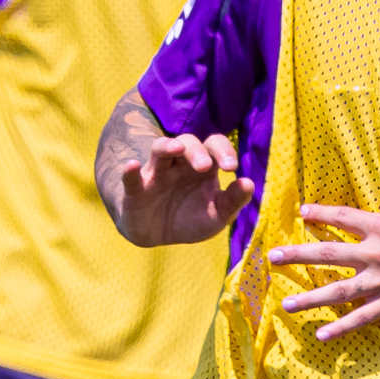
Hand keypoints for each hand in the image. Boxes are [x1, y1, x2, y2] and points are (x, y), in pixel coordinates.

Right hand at [111, 131, 246, 245]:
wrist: (159, 235)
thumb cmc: (191, 219)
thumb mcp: (217, 215)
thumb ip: (233, 201)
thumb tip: (250, 183)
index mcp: (204, 166)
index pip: (214, 146)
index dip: (224, 151)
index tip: (232, 168)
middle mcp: (180, 163)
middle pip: (188, 143)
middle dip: (197, 151)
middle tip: (205, 166)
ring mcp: (156, 172)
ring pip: (160, 149)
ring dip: (167, 146)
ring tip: (175, 148)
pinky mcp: (136, 189)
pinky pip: (130, 176)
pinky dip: (129, 170)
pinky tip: (131, 165)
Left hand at [278, 146, 379, 337]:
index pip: (344, 218)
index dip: (321, 214)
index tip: (302, 213)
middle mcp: (376, 255)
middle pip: (329, 254)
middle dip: (298, 255)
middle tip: (273, 257)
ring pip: (338, 291)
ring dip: (310, 298)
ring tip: (286, 304)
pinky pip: (361, 318)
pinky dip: (341, 328)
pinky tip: (321, 335)